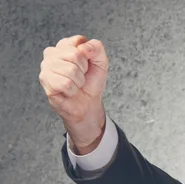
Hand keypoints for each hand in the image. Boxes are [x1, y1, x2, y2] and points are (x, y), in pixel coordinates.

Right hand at [39, 35, 108, 150]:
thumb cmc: (91, 82)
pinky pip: (66, 83)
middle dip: (84, 70)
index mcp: (65, 45)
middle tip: (81, 77)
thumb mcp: (101, 62)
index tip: (87, 65)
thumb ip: (96, 48)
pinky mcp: (45, 80)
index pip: (79, 41)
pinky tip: (69, 91)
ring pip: (70, 70)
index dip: (89, 56)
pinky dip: (72, 90)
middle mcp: (52, 53)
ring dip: (78, 81)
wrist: (88, 103)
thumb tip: (83, 48)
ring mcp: (46, 66)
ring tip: (75, 84)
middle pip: (75, 55)